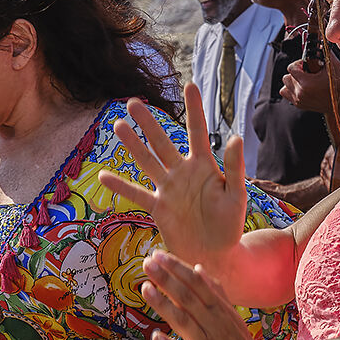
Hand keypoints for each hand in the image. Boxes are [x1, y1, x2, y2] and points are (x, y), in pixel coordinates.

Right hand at [98, 84, 246, 265]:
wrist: (215, 255)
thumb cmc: (230, 225)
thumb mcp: (236, 195)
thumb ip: (234, 168)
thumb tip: (236, 137)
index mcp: (204, 167)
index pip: (198, 132)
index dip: (194, 109)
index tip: (189, 84)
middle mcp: (182, 173)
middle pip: (162, 142)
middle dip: (148, 123)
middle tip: (132, 102)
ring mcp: (168, 189)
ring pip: (146, 162)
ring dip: (132, 145)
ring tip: (118, 126)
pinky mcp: (158, 208)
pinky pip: (136, 194)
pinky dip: (120, 186)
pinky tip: (103, 176)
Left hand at [141, 250, 265, 339]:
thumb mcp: (231, 316)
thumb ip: (215, 292)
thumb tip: (199, 268)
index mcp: (219, 309)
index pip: (196, 282)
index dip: (177, 268)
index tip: (157, 254)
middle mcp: (213, 323)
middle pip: (187, 297)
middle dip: (167, 279)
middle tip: (147, 263)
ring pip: (183, 320)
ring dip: (164, 304)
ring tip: (145, 289)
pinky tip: (155, 336)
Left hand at [280, 57, 335, 114]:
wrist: (339, 105)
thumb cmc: (338, 86)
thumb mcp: (334, 67)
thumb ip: (326, 53)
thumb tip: (320, 43)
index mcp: (306, 83)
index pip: (291, 68)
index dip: (298, 64)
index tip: (306, 65)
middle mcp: (299, 93)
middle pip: (286, 77)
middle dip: (295, 72)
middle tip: (306, 72)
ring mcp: (298, 100)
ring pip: (284, 86)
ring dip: (292, 81)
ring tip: (302, 80)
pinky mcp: (298, 105)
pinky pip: (286, 94)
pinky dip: (290, 89)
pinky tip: (300, 87)